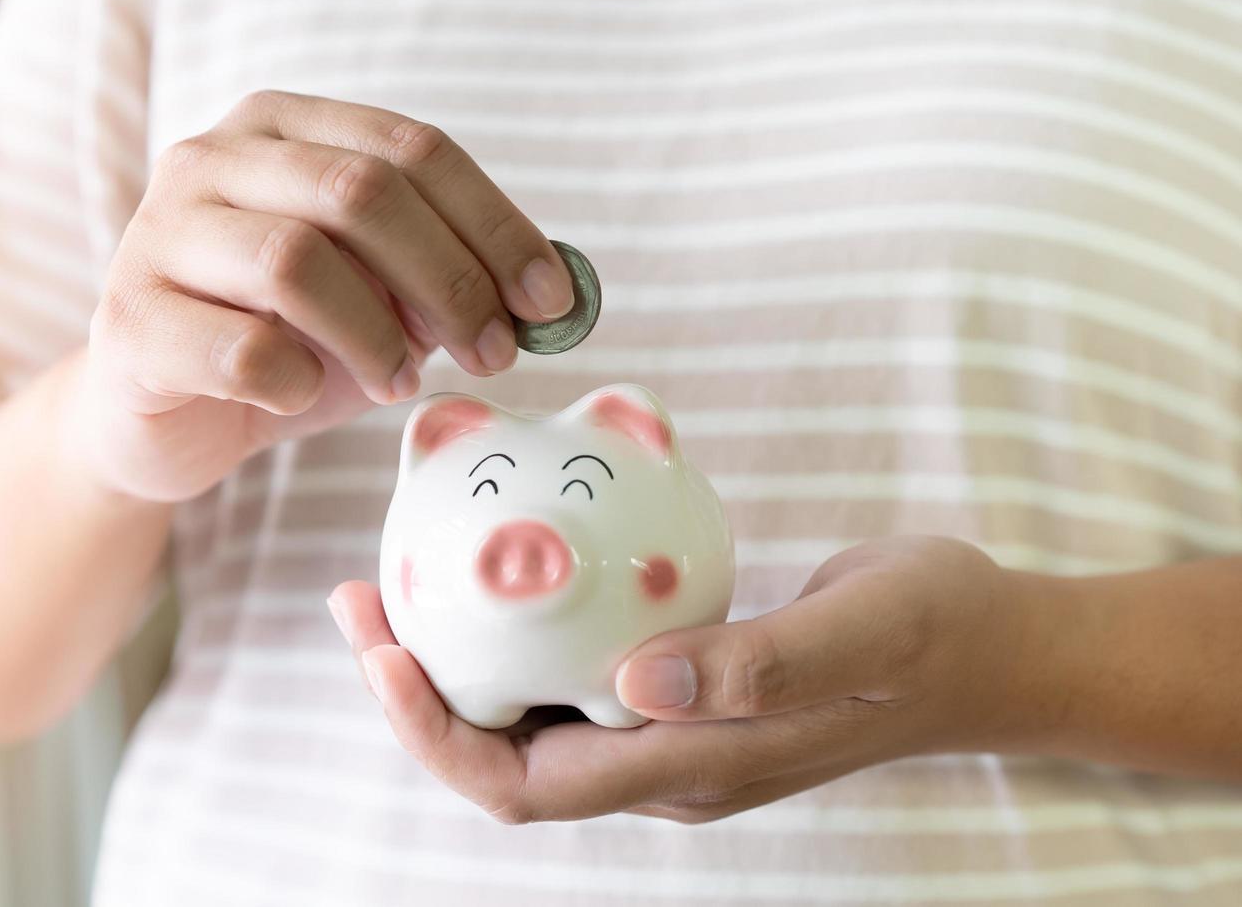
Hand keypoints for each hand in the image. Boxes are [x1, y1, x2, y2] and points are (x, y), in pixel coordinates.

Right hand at [72, 90, 574, 500]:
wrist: (163, 420)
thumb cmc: (284, 345)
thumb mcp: (378, 301)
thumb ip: (446, 277)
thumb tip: (552, 291)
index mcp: (284, 128)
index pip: (412, 149)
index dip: (494, 224)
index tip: (549, 300)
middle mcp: (213, 159)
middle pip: (360, 192)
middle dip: (450, 280)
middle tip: (493, 353)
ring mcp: (160, 233)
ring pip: (296, 261)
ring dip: (376, 335)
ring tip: (399, 381)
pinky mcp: (130, 320)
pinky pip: (239, 347)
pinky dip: (296, 380)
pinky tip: (304, 396)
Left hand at [328, 536, 1053, 823]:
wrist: (986, 646)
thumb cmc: (933, 633)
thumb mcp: (864, 634)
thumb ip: (759, 665)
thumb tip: (633, 684)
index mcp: (689, 769)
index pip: (526, 785)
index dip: (438, 734)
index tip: (383, 651)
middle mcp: (662, 763)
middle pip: (503, 757)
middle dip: (417, 692)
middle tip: (362, 596)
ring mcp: (670, 728)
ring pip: (529, 714)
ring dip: (456, 659)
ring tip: (401, 575)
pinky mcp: (682, 685)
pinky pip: (572, 670)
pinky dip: (520, 629)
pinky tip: (505, 564)